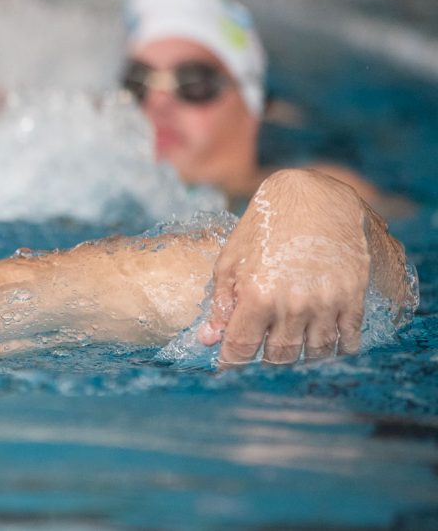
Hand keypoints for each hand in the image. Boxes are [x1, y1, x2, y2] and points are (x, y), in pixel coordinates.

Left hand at [197, 169, 390, 363]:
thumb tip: (208, 340)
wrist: (312, 196)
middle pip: (279, 355)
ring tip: (291, 342)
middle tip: (262, 347)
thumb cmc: (263, 227)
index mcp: (256, 295)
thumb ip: (220, 303)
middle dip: (266, 357)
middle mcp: (292, 304)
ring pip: (314, 352)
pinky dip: (336, 348)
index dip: (232, 361)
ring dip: (301, 355)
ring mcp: (326, 302)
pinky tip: (324, 340)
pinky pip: (348, 339)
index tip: (228, 364)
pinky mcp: (352, 296)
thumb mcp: (230, 261)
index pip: (241, 348)